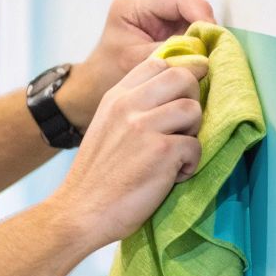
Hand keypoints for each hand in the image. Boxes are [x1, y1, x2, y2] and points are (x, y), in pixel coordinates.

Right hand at [50, 54, 205, 247]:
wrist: (79, 213)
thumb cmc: (98, 176)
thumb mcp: (107, 127)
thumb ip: (133, 107)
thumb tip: (175, 91)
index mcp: (115, 98)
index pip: (157, 62)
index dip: (179, 74)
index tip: (183, 94)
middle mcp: (128, 105)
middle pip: (182, 76)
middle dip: (192, 99)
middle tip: (183, 127)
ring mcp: (144, 126)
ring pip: (193, 108)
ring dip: (192, 134)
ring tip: (175, 154)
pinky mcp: (161, 151)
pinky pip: (196, 145)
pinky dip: (189, 165)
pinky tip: (170, 176)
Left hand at [61, 0, 214, 128]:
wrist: (96, 84)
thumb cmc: (108, 74)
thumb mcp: (138, 63)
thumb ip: (171, 54)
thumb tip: (205, 54)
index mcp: (132, 3)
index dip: (201, 14)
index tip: (212, 38)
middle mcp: (145, 0)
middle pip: (189, 2)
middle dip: (203, 25)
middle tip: (211, 50)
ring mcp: (156, 10)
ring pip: (193, 14)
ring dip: (201, 34)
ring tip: (204, 55)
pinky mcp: (165, 23)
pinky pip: (189, 26)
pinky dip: (196, 41)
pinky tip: (197, 56)